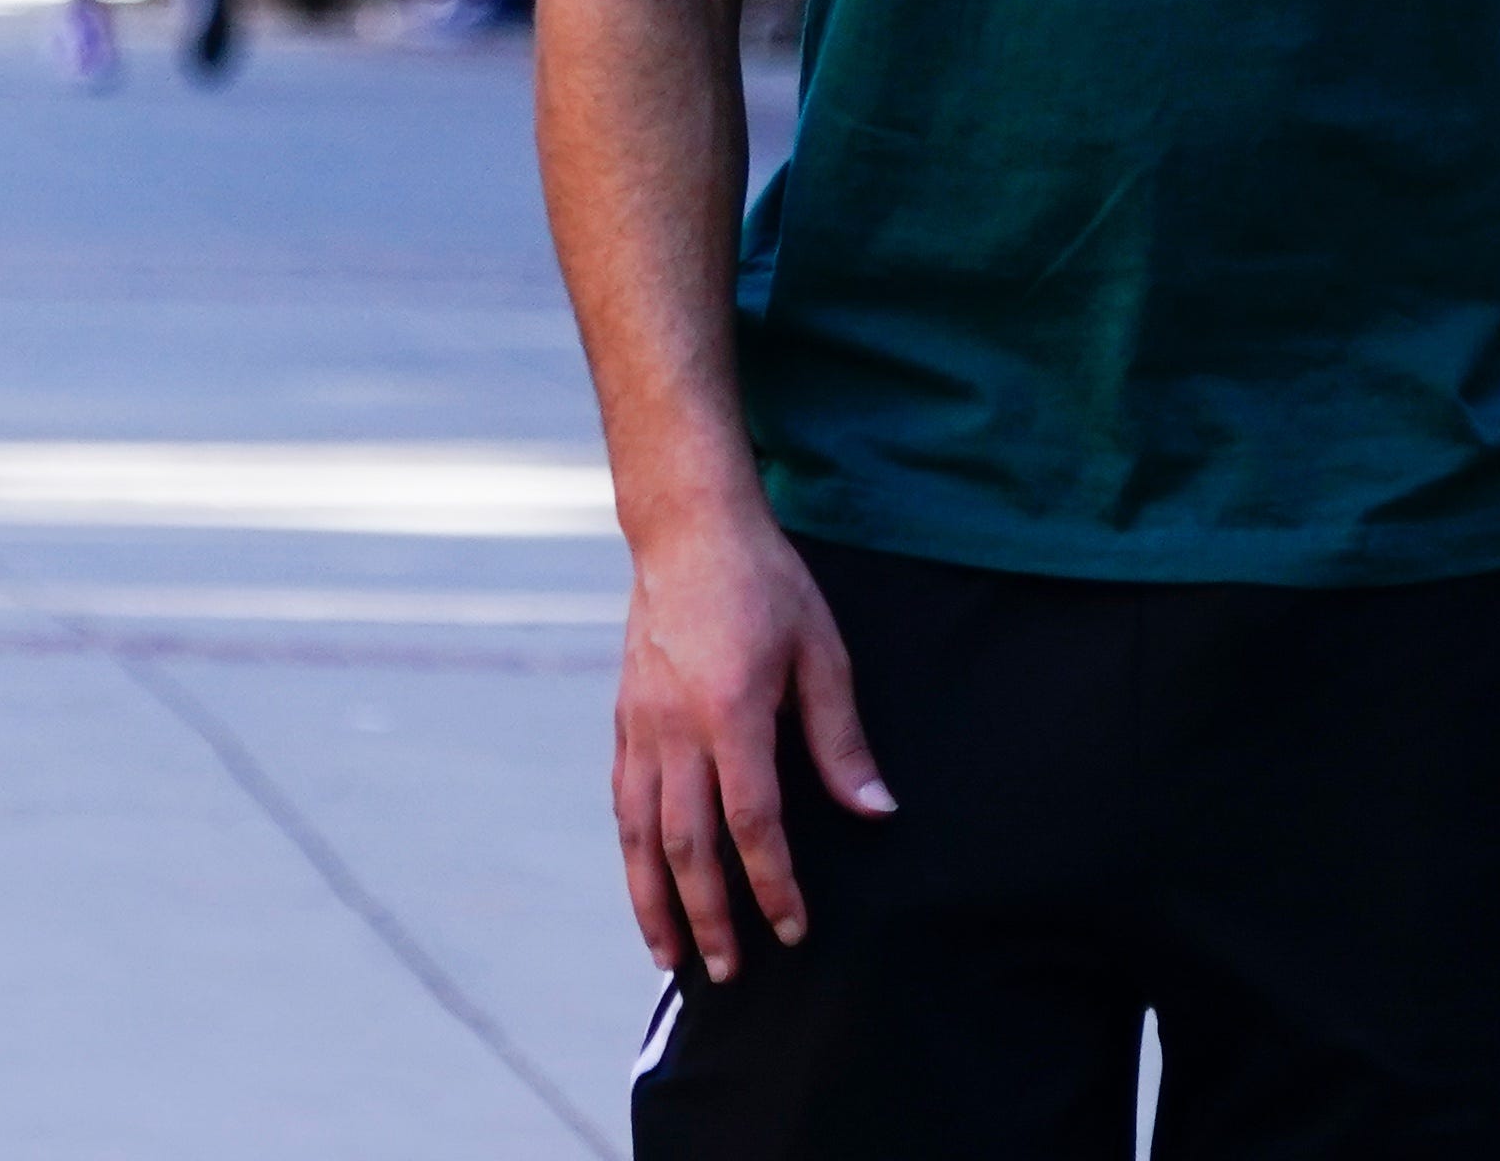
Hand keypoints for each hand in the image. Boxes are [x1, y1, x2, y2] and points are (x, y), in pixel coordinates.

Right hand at [611, 504, 890, 981]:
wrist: (686, 528)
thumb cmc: (765, 584)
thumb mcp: (821, 651)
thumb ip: (840, 738)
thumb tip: (875, 811)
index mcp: (730, 711)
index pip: (751, 822)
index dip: (773, 884)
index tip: (793, 930)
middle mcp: (675, 727)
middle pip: (685, 845)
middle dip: (707, 916)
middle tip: (728, 973)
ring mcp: (641, 723)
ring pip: (640, 833)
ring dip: (653, 900)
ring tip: (670, 957)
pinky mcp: (625, 716)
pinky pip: (624, 799)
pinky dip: (632, 851)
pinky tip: (645, 881)